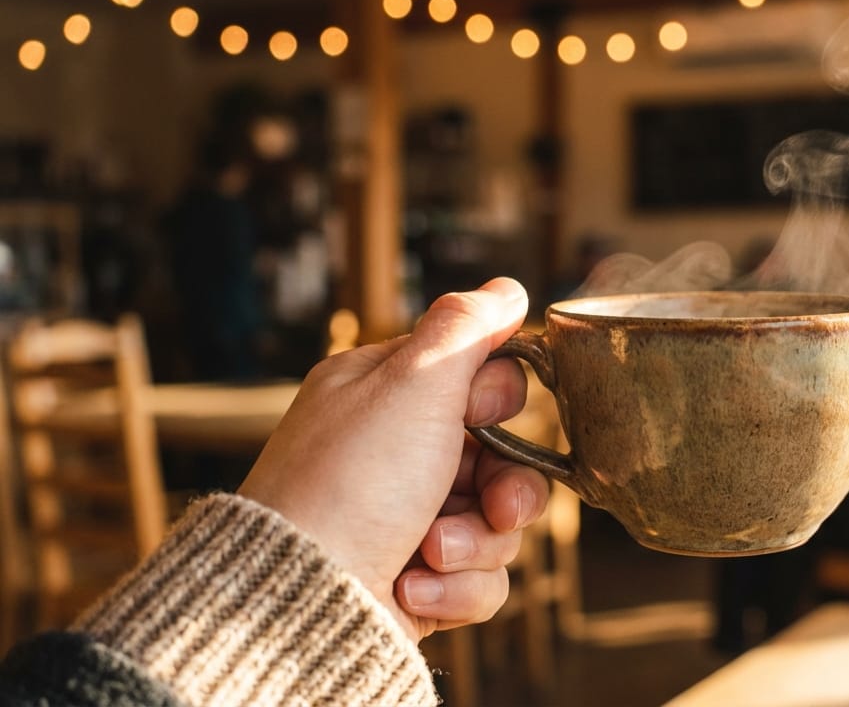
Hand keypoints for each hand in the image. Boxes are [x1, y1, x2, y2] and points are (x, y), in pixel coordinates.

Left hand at [239, 278, 550, 640]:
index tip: (474, 413)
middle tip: (489, 503)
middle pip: (507, 459)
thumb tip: (508, 287)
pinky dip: (457, 590)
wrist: (298, 603)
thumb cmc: (350, 484)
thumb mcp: (413, 384)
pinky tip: (411, 587)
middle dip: (506, 489)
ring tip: (429, 553)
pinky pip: (483, 581)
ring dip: (477, 543)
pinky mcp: (420, 581)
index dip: (496, 399)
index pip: (480, 377)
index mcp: (385, 395)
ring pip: (502, 524)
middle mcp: (397, 455)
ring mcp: (409, 521)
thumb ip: (466, 329)